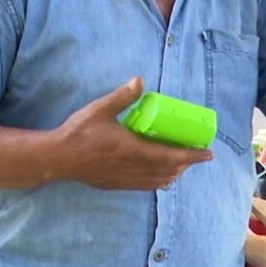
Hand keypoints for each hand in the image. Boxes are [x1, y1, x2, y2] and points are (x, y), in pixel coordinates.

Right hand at [56, 77, 212, 190]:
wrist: (58, 158)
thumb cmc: (78, 133)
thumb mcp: (100, 110)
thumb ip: (122, 96)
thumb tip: (140, 80)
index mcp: (132, 149)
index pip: (171, 156)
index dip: (192, 156)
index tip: (207, 153)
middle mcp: (132, 167)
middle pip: (168, 170)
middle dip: (185, 164)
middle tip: (195, 154)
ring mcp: (124, 178)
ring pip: (158, 180)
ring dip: (173, 173)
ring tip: (180, 165)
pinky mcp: (116, 184)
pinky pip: (144, 186)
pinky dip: (158, 181)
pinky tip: (160, 177)